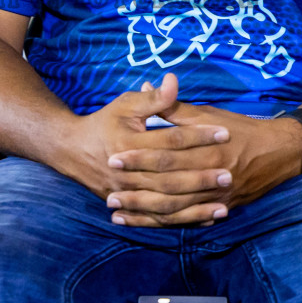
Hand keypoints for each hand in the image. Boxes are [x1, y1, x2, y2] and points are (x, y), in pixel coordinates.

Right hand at [54, 74, 233, 226]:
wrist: (72, 150)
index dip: (198, 136)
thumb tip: (174, 81)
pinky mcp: (129, 206)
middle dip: (201, 176)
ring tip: (224, 205)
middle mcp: (129, 173)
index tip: (225, 133)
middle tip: (229, 174)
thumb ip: (153, 98)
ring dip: (195, 206)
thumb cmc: (104, 123)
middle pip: (171, 176)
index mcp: (131, 144)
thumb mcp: (126, 105)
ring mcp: (128, 193)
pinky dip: (182, 221)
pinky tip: (204, 220)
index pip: (171, 140)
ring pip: (166, 203)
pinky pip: (158, 218)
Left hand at [105, 101, 301, 227]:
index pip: (166, 154)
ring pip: (175, 209)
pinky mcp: (219, 209)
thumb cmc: (240, 128)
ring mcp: (215, 196)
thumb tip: (149, 87)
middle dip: (136, 190)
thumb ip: (176, 108)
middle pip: (167, 185)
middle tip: (108, 192)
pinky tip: (144, 224)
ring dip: (144, 212)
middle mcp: (210, 175)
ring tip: (117, 213)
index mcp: (206, 148)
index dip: (139, 157)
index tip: (114, 156)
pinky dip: (164, 224)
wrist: (279, 152)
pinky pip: (187, 220)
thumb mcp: (208, 114)